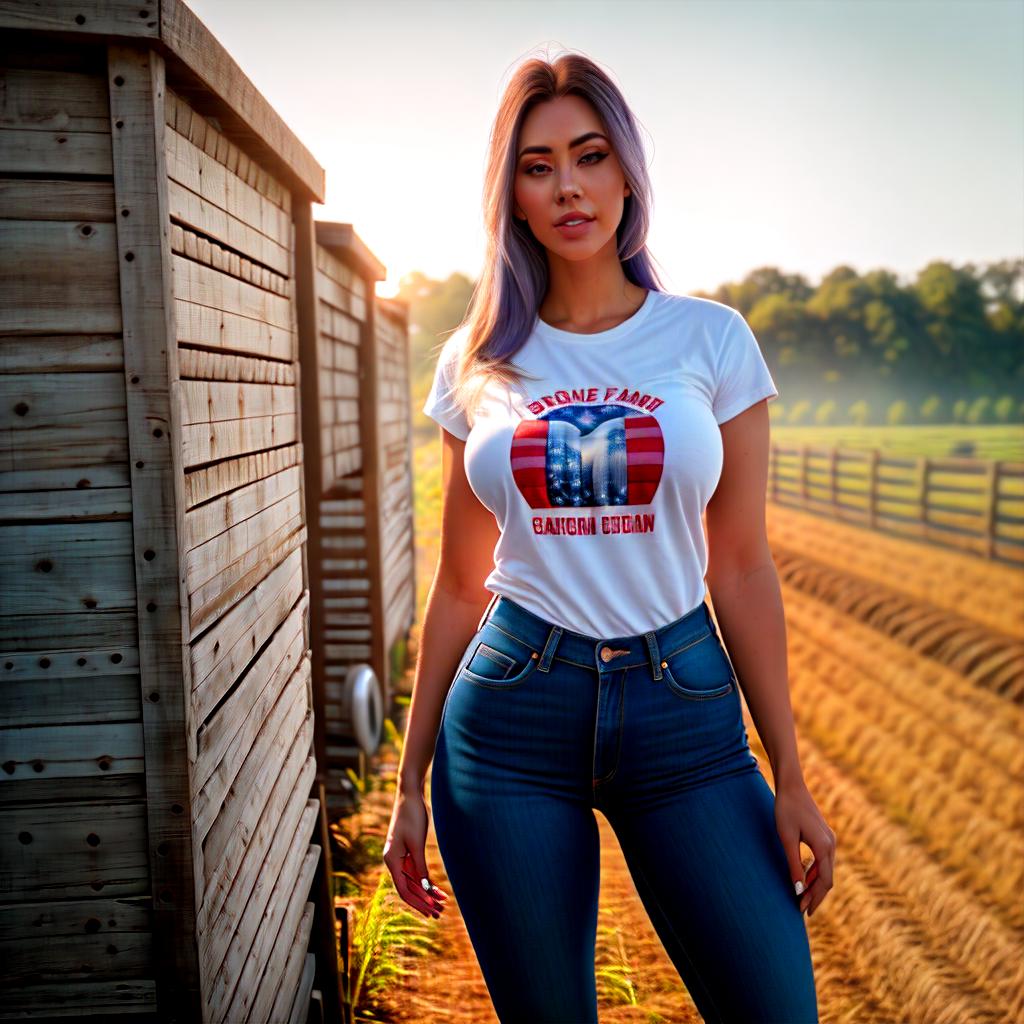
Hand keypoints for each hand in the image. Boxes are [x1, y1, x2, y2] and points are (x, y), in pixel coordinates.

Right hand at [382, 789, 448, 919]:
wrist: (410, 795)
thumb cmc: (412, 815)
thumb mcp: (416, 842)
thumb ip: (419, 866)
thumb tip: (424, 888)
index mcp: (391, 860)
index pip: (404, 889)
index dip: (417, 902)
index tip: (430, 912)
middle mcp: (394, 861)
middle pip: (409, 888)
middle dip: (424, 901)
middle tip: (439, 913)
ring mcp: (401, 857)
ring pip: (414, 881)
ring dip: (427, 893)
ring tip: (442, 904)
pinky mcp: (409, 852)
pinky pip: (417, 872)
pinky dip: (427, 881)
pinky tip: (438, 890)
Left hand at [774, 778, 834, 917]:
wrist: (791, 786)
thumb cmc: (786, 810)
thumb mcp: (786, 839)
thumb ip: (794, 864)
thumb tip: (798, 890)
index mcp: (824, 846)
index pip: (824, 881)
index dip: (814, 898)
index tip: (802, 911)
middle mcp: (831, 844)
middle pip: (827, 878)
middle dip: (816, 895)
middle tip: (803, 910)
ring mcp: (829, 839)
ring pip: (826, 869)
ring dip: (816, 884)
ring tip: (803, 898)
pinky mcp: (824, 835)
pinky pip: (823, 860)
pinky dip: (815, 872)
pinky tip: (805, 878)